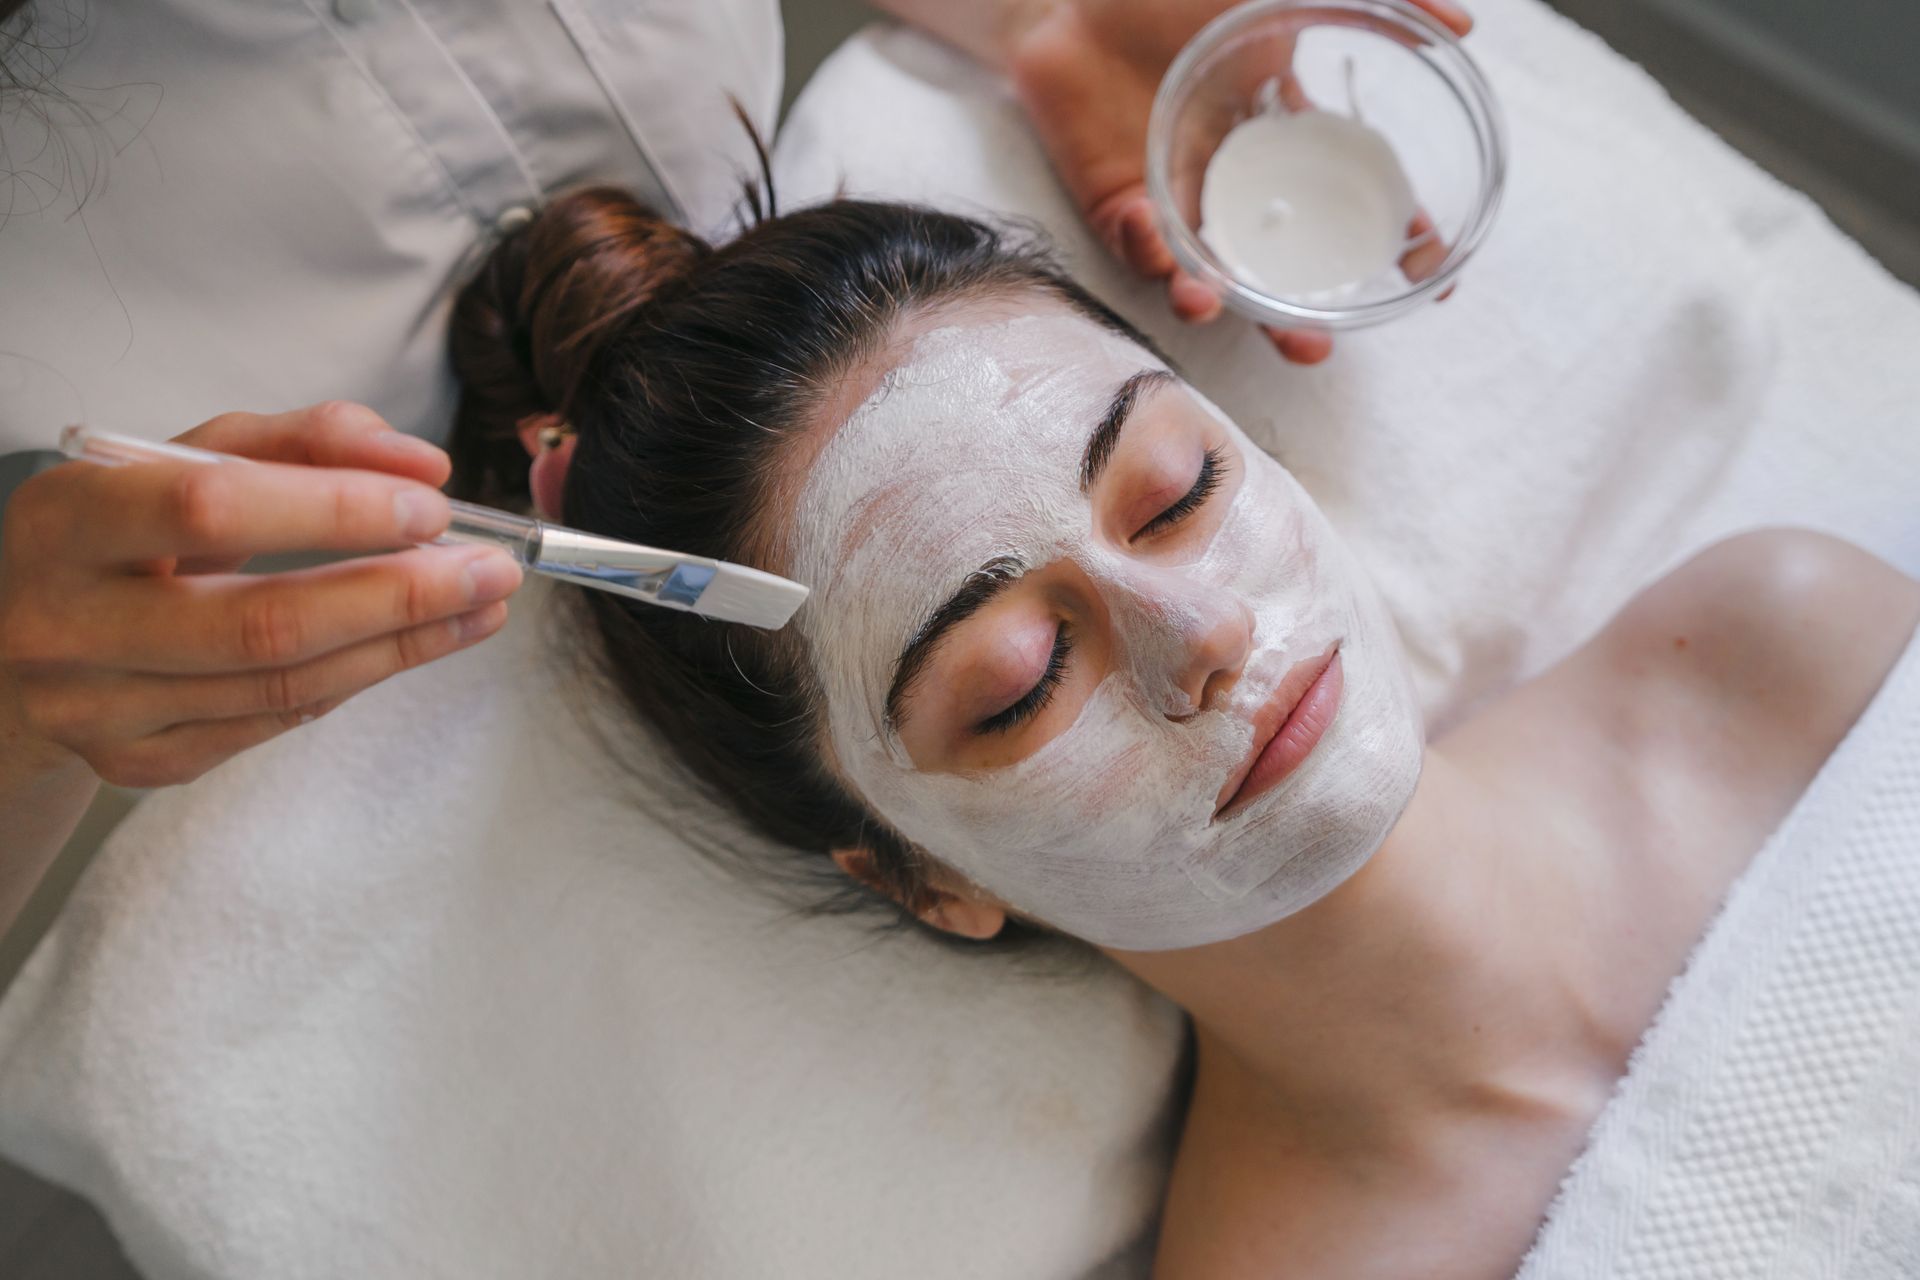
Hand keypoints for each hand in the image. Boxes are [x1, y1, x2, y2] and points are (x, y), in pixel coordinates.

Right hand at [0, 403, 522, 788]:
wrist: (10, 642)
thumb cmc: (117, 535)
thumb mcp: (178, 457)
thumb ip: (298, 440)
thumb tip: (419, 461)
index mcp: (69, 520)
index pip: (211, 508)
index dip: (334, 509)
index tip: (431, 503)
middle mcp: (69, 623)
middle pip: (262, 623)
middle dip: (400, 596)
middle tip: (491, 570)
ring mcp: (99, 707)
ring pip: (284, 686)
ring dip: (404, 645)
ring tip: (481, 608)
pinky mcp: (138, 762)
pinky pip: (275, 723)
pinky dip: (357, 677)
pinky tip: (412, 645)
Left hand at [1007, 0, 1471, 363]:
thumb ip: (1376, 4)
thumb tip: (1465, 29)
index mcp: (1281, 137)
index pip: (1347, 205)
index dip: (1389, 245)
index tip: (1430, 281)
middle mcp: (1232, 181)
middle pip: (1272, 271)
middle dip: (1292, 319)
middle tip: (1315, 346)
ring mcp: (1172, 197)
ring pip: (1200, 275)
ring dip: (1209, 301)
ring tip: (1213, 304)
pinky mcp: (1115, 203)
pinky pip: (1132, 245)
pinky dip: (1142, 245)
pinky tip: (1150, 222)